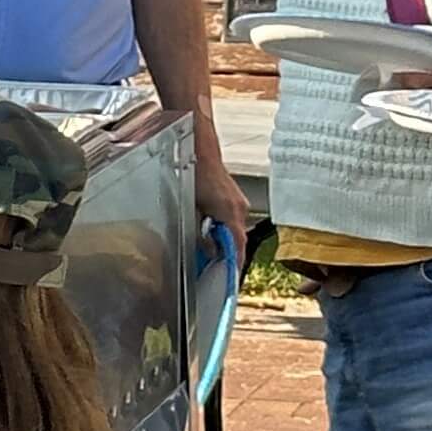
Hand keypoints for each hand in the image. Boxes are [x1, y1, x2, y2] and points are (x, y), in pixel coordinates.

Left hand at [195, 150, 250, 267]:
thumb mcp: (191, 209)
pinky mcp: (235, 198)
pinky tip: (212, 230)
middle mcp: (239, 209)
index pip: (238, 247)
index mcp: (231, 213)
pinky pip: (233, 219)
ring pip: (235, 229)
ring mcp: (239, 203)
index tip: (231, 279)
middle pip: (238, 239)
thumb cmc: (193, 175)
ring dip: (226, 239)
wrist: (200, 151)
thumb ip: (201, 234)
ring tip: (212, 250)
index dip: (235, 265)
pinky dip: (225, 228)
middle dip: (229, 254)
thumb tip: (210, 252)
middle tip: (217, 268)